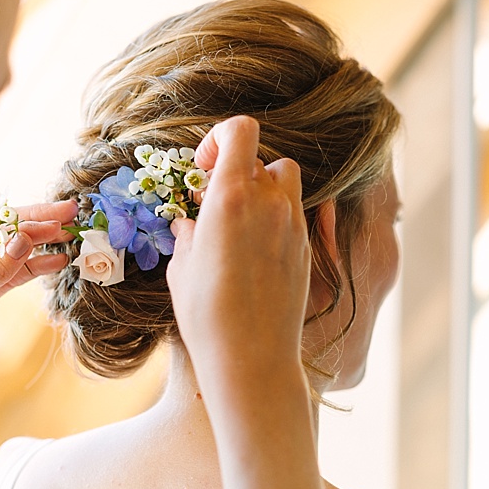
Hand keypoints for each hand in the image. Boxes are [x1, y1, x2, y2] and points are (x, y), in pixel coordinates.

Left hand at [0, 200, 76, 488]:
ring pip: (5, 256)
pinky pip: (7, 278)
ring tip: (70, 237)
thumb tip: (23, 239)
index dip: (18, 223)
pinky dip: (31, 271)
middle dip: (32, 225)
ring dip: (37, 248)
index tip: (52, 220)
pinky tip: (55, 262)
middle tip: (68, 213)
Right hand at [168, 116, 310, 381]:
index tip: (204, 166)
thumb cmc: (208, 316)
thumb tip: (191, 225)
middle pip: (260, 157)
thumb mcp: (182, 269)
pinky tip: (254, 249)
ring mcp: (293, 224)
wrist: (253, 357)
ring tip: (239, 221)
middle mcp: (269, 203)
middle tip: (215, 203)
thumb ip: (189, 235)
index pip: (241, 130)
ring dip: (262, 188)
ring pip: (284, 180)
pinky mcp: (305, 247)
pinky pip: (293, 213)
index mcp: (231, 197)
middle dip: (236, 172)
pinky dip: (275, 216)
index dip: (220, 138)